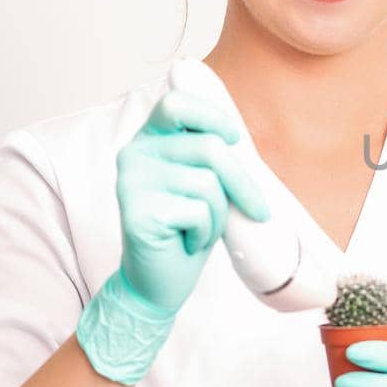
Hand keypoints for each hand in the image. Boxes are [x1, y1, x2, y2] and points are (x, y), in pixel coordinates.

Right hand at [115, 89, 269, 312]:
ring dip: (219, 214)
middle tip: (256, 209)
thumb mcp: (204, 183)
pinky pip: (198, 212)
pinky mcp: (136, 211)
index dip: (212, 116)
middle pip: (209, 148)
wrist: (157, 282)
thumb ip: (212, 156)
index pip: (177, 104)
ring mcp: (131, 182)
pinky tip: (185, 242)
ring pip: (207, 183)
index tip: (234, 139)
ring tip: (200, 229)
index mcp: (149, 140)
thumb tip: (238, 135)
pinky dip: (205, 233)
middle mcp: (134, 154)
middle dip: (242, 183)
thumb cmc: (187, 229)